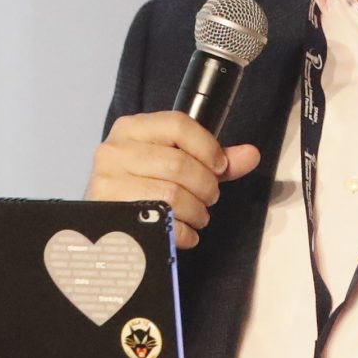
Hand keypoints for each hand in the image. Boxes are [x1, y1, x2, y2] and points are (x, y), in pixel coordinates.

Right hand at [86, 111, 263, 248]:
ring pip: (172, 195)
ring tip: (198, 216)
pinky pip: (161, 223)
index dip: (208, 147)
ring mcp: (107, 183)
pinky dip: (184, 232)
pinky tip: (185, 232)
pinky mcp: (109, 214)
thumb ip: (213, 158)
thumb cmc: (142, 186)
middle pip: (180, 164)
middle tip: (209, 197)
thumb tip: (251, 154)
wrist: (106, 220)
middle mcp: (114, 151)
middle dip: (206, 186)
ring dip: (197, 211)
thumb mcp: (175, 163)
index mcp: (131, 129)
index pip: (178, 125)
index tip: (219, 166)